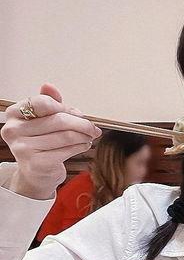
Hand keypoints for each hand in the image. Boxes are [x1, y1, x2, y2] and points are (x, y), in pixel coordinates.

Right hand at [0, 83, 101, 197]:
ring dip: (84, 135)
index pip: (42, 103)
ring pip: (66, 135)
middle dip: (81, 123)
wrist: (36, 173)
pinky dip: (82, 146)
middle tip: (92, 127)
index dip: (65, 107)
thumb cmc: (41, 143)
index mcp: (14, 114)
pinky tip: (85, 145)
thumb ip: (48, 102)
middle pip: (58, 120)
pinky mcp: (37, 163)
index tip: (78, 113)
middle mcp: (14, 130)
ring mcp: (23, 148)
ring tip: (90, 136)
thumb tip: (48, 86)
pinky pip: (68, 150)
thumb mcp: (43, 120)